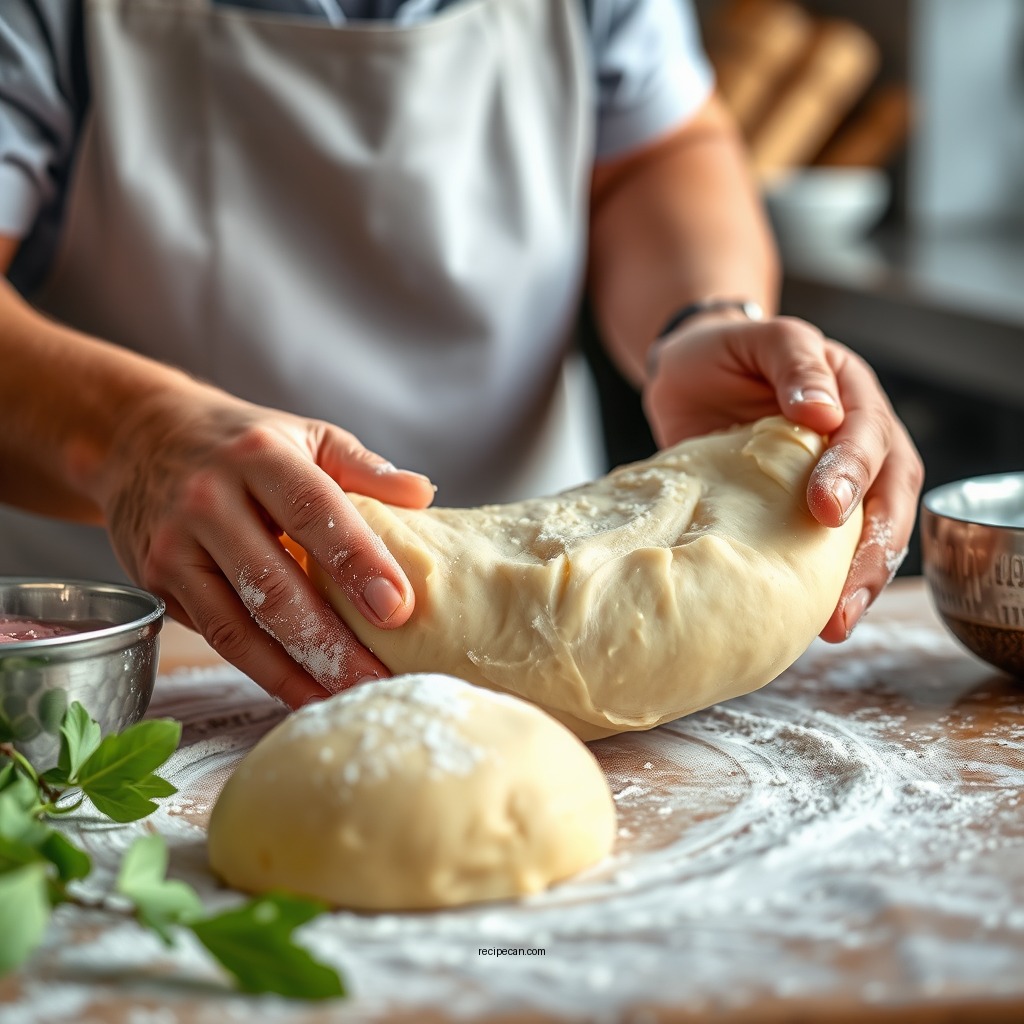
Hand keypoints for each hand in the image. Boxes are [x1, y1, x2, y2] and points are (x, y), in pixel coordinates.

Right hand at [95, 382, 434, 707]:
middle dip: (331, 643)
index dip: (358, 562)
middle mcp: (209, 501)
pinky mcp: (156, 583)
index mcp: (259, 457)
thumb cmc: (242, 442)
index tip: (398, 608)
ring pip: (239, 626)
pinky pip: (217, 636)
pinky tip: (302, 691)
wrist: (140, 437)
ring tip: (345, 700)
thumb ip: (363, 466)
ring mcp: (175, 547)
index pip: (314, 511)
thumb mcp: (305, 434)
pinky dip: (262, 671)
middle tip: (379, 681)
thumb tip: (423, 494)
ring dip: (296, 673)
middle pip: (275, 585)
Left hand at [642, 313, 923, 640]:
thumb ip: (793, 362)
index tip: (825, 510)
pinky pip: (828, 548)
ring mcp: (833, 476)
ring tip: (838, 621)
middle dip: (872, 547)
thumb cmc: (724, 351)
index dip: (851, 475)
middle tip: (844, 592)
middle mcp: (855, 438)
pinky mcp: (800, 509)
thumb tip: (823, 412)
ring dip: (859, 578)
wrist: (689, 371)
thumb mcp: (758, 337)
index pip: (868, 437)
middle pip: (887, 494)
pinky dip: (826, 582)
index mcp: (851, 393)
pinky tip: (816, 617)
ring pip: (870, 529)